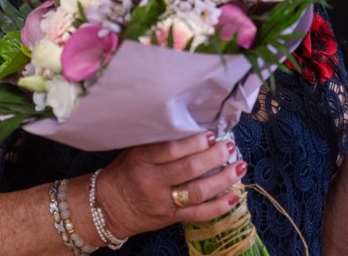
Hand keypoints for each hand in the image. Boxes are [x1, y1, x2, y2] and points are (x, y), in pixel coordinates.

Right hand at [97, 132, 245, 237]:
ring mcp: (163, 203)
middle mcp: (153, 182)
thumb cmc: (125, 172)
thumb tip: (195, 130)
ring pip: (197, 192)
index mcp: (142, 161)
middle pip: (188, 169)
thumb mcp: (135, 152)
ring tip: (239, 167)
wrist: (109, 207)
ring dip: (222, 179)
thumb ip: (159, 144)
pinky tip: (234, 195)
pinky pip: (198, 214)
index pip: (171, 150)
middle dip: (213, 157)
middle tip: (230, 147)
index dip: (194, 142)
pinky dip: (219, 206)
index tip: (212, 134)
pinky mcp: (171, 218)